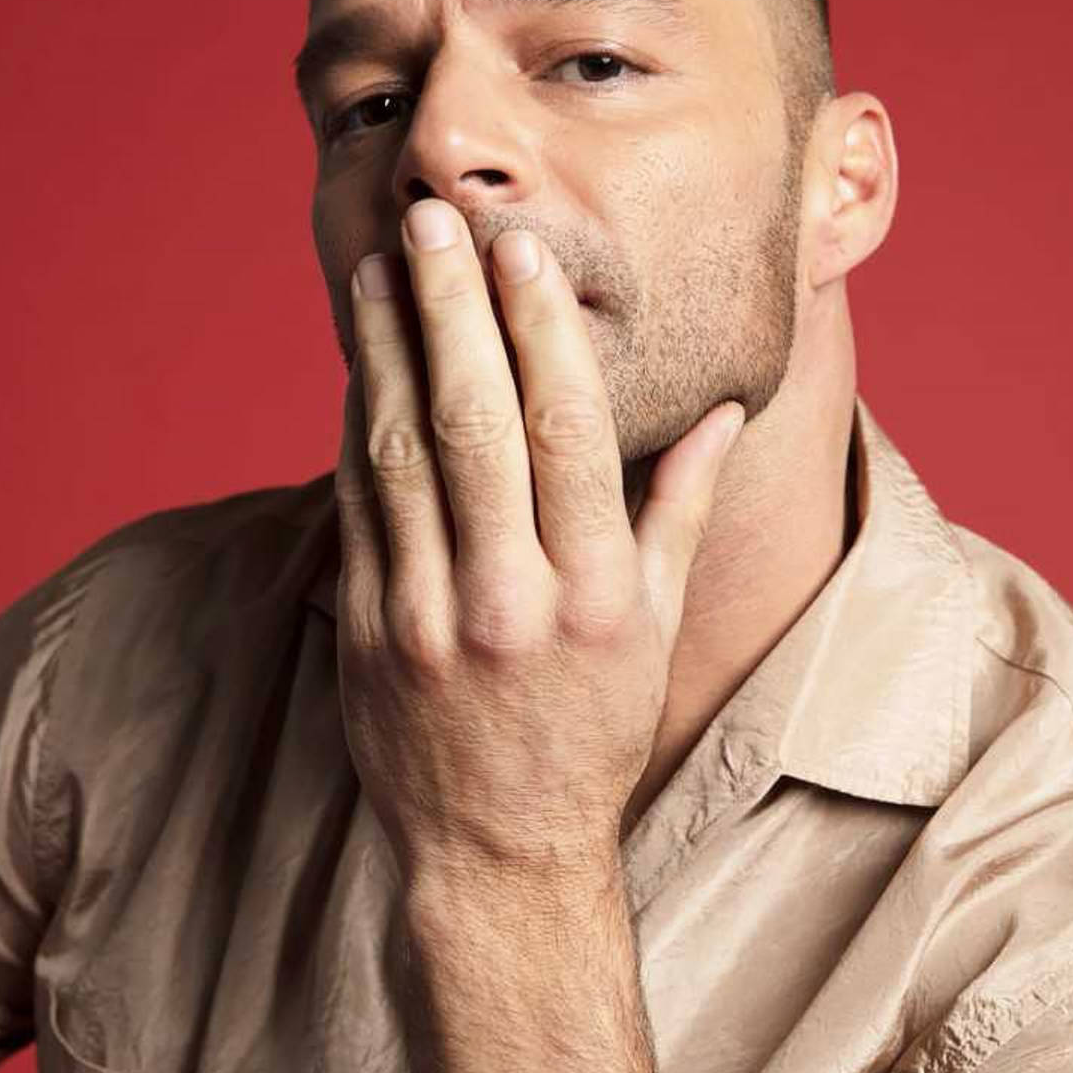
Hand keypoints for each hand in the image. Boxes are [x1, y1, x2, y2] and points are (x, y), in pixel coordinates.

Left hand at [333, 197, 744, 904]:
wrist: (500, 849)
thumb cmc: (594, 731)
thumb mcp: (656, 629)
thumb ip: (677, 512)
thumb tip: (718, 412)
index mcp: (598, 591)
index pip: (565, 430)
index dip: (539, 330)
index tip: (519, 252)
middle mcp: (513, 599)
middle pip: (476, 425)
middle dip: (452, 312)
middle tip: (434, 223)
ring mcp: (432, 619)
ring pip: (402, 456)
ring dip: (388, 352)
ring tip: (382, 271)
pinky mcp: (370, 634)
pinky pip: (358, 510)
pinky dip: (354, 429)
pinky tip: (358, 367)